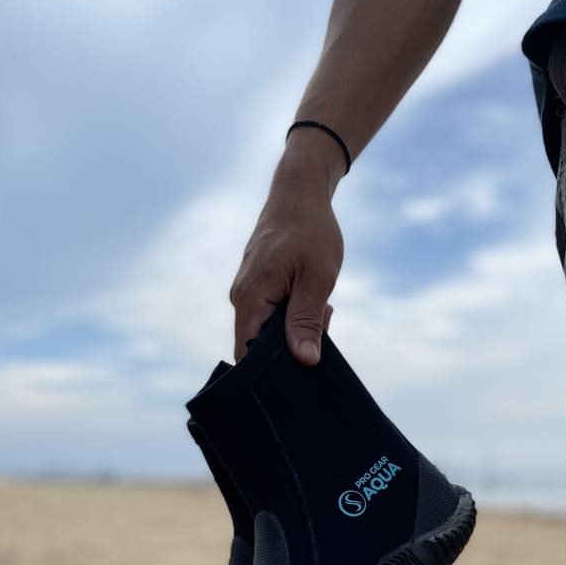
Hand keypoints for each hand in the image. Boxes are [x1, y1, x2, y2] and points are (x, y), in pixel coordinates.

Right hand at [229, 158, 343, 364]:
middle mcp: (241, 298)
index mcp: (250, 298)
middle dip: (293, 347)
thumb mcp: (317, 279)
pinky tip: (316, 301)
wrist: (299, 193)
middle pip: (259, 346)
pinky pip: (272, 314)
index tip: (301, 371)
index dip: (271, 371)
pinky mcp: (257, 287)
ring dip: (298, 327)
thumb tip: (304, 360)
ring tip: (323, 307)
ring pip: (269, 329)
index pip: (248, 354)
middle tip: (324, 327)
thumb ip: (307, 321)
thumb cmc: (311, 231)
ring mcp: (247, 292)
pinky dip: (295, 314)